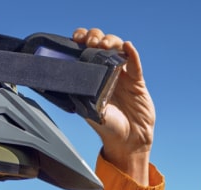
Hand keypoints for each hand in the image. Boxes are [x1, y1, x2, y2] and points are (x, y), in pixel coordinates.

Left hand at [71, 28, 153, 185]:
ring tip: (106, 45)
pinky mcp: (137, 82)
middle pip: (102, 43)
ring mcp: (123, 75)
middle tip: (91, 42)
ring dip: (111, 41)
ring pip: (118, 48)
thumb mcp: (87, 110)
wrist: (127, 141)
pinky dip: (132, 54)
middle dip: (95, 37)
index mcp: (92, 75)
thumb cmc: (106, 128)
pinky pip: (135, 64)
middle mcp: (107, 71)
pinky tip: (128, 47)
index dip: (81, 39)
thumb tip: (63, 82)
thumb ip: (79, 95)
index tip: (77, 38)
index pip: (85, 49)